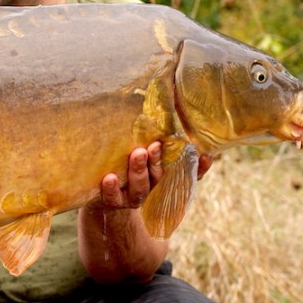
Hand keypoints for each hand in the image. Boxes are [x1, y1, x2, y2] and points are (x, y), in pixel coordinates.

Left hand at [98, 142, 213, 208]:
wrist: (97, 190)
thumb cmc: (122, 162)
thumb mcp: (138, 149)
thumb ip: (150, 136)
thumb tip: (161, 101)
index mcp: (160, 175)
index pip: (186, 174)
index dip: (199, 169)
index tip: (205, 156)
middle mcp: (150, 186)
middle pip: (159, 176)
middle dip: (157, 160)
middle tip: (154, 145)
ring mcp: (132, 196)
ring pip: (140, 188)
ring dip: (138, 171)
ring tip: (136, 154)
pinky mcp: (113, 201)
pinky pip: (113, 198)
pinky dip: (112, 189)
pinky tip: (108, 178)